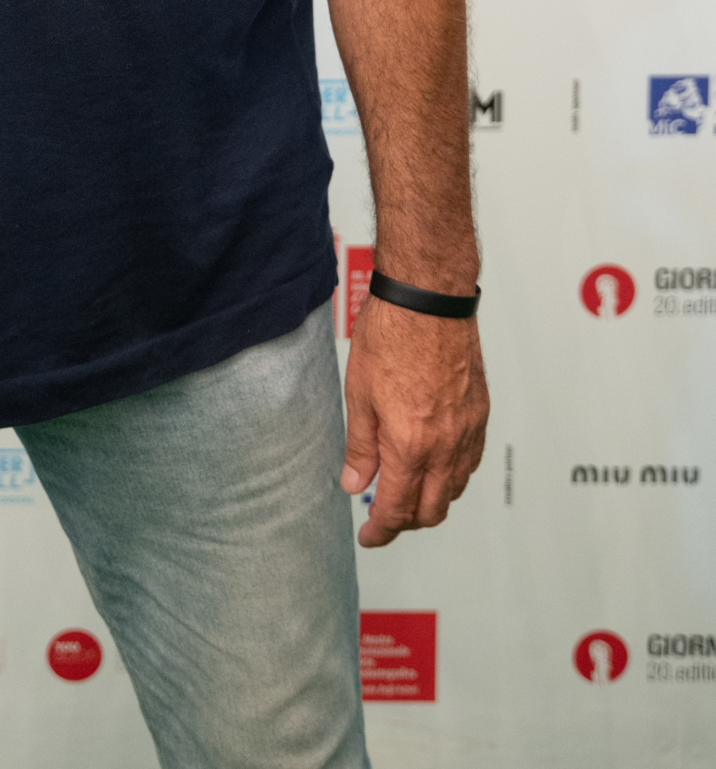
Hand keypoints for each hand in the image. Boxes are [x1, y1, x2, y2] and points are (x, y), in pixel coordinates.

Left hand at [341, 295, 487, 547]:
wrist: (429, 300)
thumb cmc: (392, 335)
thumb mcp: (359, 393)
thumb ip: (360, 446)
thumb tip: (355, 483)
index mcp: (410, 445)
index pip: (397, 509)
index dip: (380, 530)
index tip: (369, 536)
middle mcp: (445, 446)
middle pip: (432, 510)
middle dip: (406, 522)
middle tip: (384, 516)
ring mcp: (468, 431)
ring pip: (455, 489)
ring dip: (431, 500)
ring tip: (406, 489)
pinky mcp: (481, 414)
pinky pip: (471, 462)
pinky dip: (453, 475)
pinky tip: (435, 463)